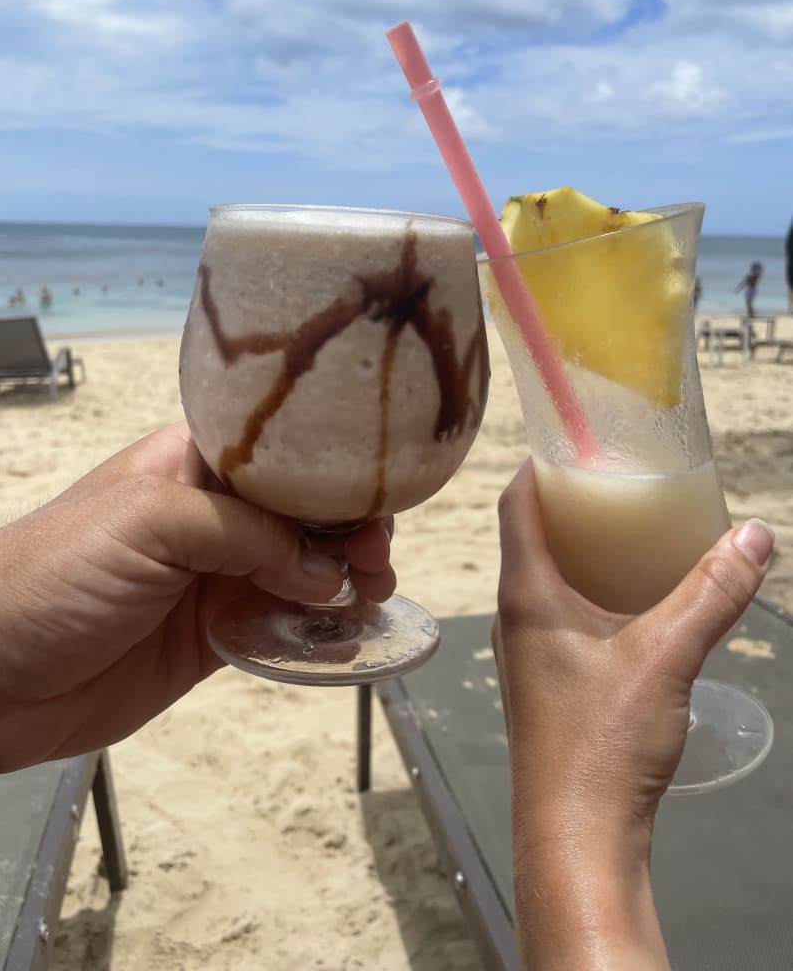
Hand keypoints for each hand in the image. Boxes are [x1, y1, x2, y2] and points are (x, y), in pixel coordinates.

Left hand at [0, 422, 395, 773]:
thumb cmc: (52, 574)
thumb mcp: (149, 522)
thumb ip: (243, 534)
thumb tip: (323, 570)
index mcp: (195, 464)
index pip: (285, 456)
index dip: (336, 478)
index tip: (375, 509)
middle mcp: (213, 515)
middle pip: (306, 515)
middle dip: (350, 533)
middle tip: (375, 565)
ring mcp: (216, 577)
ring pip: (303, 571)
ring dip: (345, 582)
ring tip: (373, 597)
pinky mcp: (214, 636)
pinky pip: (282, 626)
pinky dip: (319, 631)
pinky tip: (346, 635)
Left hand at [492, 462, 772, 969]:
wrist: (577, 833)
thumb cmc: (602, 742)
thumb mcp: (666, 655)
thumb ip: (711, 594)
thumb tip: (754, 536)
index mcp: (525, 592)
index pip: (516, 502)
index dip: (540, 463)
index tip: (576, 437)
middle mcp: (516, 614)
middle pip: (534, 533)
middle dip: (574, 501)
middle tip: (621, 475)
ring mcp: (529, 650)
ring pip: (550, 575)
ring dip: (585, 547)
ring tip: (634, 526)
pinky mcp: (549, 679)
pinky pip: (564, 611)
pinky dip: (593, 588)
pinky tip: (635, 597)